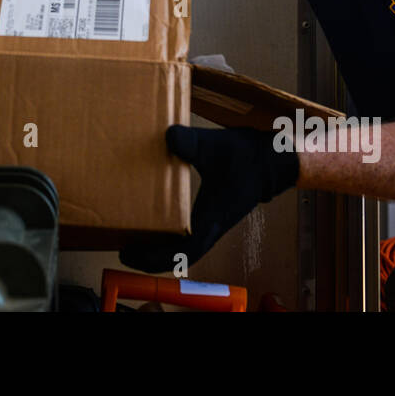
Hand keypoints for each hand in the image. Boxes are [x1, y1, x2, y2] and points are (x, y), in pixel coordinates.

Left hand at [119, 124, 298, 273]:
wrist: (272, 159)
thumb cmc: (245, 155)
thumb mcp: (215, 145)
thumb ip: (191, 141)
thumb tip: (168, 137)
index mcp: (211, 217)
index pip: (182, 251)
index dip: (154, 257)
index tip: (129, 254)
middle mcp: (210, 226)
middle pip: (177, 256)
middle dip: (149, 258)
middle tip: (122, 250)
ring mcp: (211, 223)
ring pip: (182, 249)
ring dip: (158, 250)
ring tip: (132, 240)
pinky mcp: (211, 216)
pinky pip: (186, 236)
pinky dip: (168, 237)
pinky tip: (152, 223)